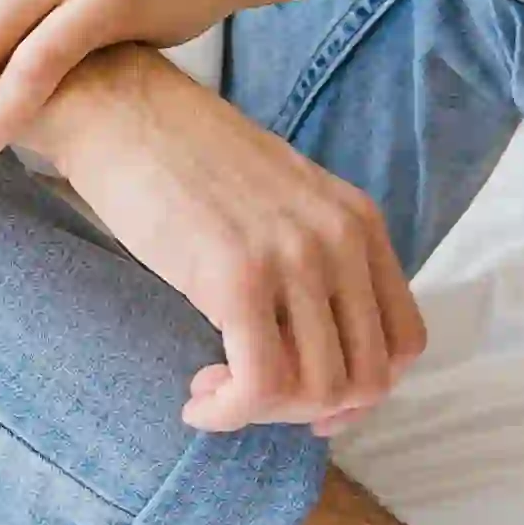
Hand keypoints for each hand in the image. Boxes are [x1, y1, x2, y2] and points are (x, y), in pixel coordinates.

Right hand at [30, 50, 423, 433]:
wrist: (119, 109)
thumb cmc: (182, 164)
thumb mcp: (279, 205)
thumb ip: (314, 263)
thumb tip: (319, 369)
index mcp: (358, 221)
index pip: (404, 343)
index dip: (359, 391)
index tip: (302, 398)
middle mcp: (340, 238)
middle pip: (366, 379)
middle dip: (306, 411)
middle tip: (248, 396)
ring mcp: (294, 256)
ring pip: (319, 391)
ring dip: (263, 413)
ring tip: (212, 388)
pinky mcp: (237, 276)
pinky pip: (261, 386)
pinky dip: (230, 414)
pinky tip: (196, 402)